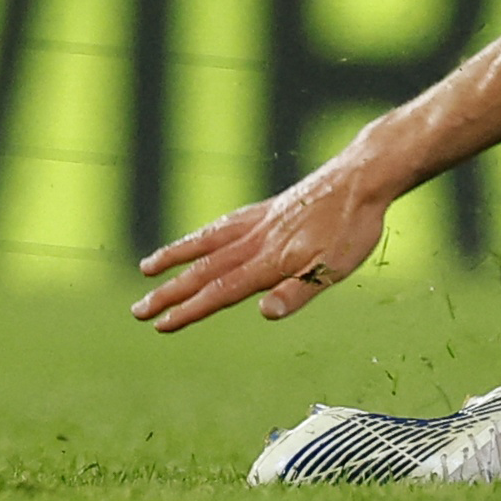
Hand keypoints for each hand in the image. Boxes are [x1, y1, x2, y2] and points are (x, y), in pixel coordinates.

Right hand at [131, 164, 392, 332]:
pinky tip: (199, 238)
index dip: (189, 310)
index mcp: (269, 260)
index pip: (220, 291)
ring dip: (176, 257)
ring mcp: (260, 221)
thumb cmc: (353, 226)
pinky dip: (203, 233)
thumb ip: (299, 291)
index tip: (160, 325)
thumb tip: (265, 312)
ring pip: (208, 242)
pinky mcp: (270, 208)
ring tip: (147, 268)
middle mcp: (256, 240)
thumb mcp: (336, 267)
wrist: (363, 176)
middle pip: (204, 270)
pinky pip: (225, 223)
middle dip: (169, 292)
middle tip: (137, 311)